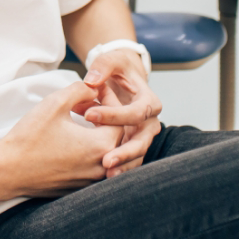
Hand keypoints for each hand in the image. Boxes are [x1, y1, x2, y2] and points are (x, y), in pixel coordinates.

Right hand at [0, 81, 118, 198]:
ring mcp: (90, 180)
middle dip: (104, 117)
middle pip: (116, 136)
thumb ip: (80, 90)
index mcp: (101, 145)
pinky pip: (93, 165)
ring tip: (81, 120)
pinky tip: (72, 139)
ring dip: (97, 134)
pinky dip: (89, 150)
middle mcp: (102, 166)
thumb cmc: (30, 137)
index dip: (109, 100)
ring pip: (106, 152)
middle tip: (87, 103)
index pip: (120, 118)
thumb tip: (94, 88)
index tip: (95, 90)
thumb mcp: (54, 103)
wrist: (8, 171)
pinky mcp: (79, 187)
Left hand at [81, 49, 162, 177]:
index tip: (88, 115)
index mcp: (149, 101)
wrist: (123, 79)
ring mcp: (142, 135)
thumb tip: (91, 80)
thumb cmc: (117, 69)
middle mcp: (150, 121)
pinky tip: (105, 178)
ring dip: (124, 165)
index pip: (135, 112)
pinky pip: (129, 160)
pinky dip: (120, 168)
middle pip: (143, 140)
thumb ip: (102, 66)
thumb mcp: (112, 61)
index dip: (113, 114)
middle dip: (125, 152)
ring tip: (107, 174)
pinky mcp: (132, 144)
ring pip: (138, 154)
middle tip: (106, 160)